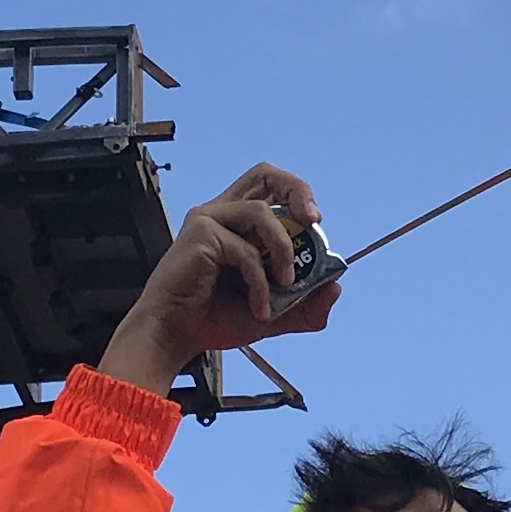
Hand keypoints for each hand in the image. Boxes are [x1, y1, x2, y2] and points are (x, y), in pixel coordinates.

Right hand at [99, 165, 337, 394]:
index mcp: (236, 224)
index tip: (314, 224)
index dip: (298, 197)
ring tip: (285, 287)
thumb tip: (335, 289)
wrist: (174, 337)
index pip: (271, 189)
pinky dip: (261, 282)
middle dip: (297, 191)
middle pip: (265, 174)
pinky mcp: (201, 234)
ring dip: (284, 251)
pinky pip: (247, 250)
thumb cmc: (212, 320)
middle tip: (313, 222)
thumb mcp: (272, 315)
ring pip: (262, 212)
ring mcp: (208, 220)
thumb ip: (304, 306)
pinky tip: (259, 308)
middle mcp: (221, 213)